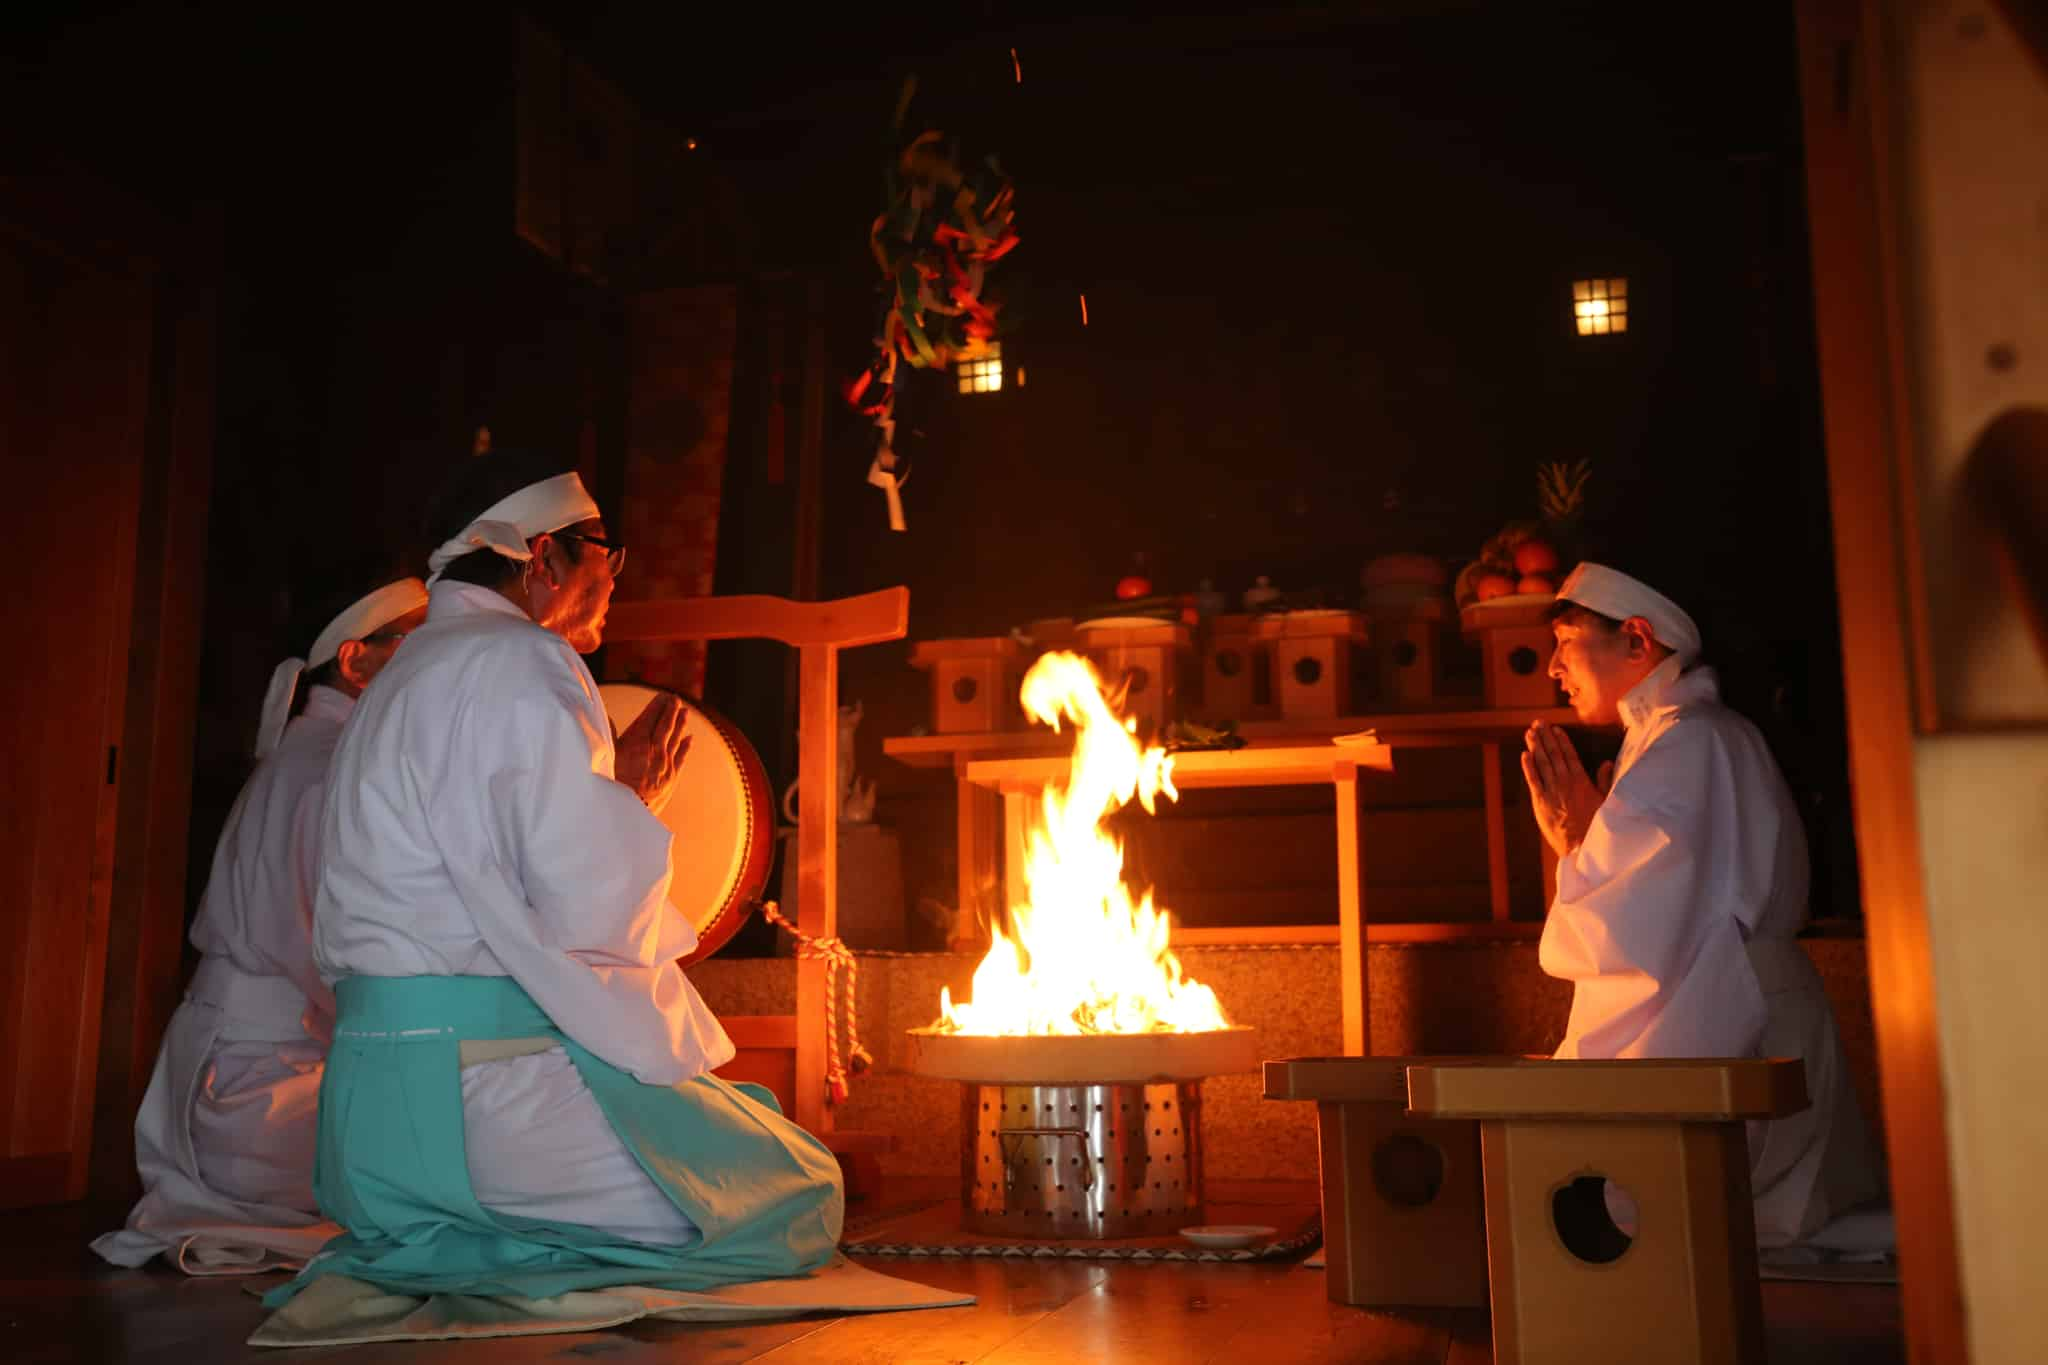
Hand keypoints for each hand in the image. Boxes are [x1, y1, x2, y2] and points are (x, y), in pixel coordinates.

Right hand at [615, 693, 691, 814]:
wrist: (626, 814)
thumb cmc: (610, 785)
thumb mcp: (605, 756)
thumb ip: (607, 734)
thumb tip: (604, 716)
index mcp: (637, 742)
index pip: (650, 717)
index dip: (657, 705)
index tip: (663, 696)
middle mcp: (655, 750)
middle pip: (665, 725)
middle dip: (670, 710)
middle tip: (675, 699)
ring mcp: (666, 765)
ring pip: (676, 739)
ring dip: (681, 724)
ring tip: (685, 712)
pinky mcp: (671, 779)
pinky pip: (681, 758)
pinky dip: (686, 747)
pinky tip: (690, 739)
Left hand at [1520, 720, 1606, 857]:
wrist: (1582, 845)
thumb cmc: (1596, 825)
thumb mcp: (1606, 800)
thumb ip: (1604, 780)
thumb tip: (1606, 763)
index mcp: (1581, 780)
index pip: (1570, 755)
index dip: (1561, 740)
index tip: (1555, 729)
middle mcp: (1565, 781)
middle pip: (1553, 755)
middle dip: (1546, 738)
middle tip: (1538, 723)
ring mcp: (1552, 790)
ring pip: (1542, 763)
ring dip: (1535, 747)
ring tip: (1530, 732)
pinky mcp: (1540, 802)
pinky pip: (1533, 780)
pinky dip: (1528, 767)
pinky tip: (1524, 754)